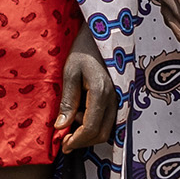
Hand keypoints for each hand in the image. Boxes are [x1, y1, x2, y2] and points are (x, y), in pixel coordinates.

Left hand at [52, 34, 119, 155]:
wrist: (102, 34)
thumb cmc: (83, 50)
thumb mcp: (70, 73)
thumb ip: (67, 101)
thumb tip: (60, 127)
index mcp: (101, 93)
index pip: (91, 128)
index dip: (77, 140)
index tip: (62, 144)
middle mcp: (115, 98)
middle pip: (102, 134)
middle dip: (82, 141)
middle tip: (64, 140)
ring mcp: (119, 98)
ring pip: (107, 129)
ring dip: (89, 133)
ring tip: (70, 123)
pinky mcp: (119, 97)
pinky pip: (109, 119)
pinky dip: (95, 125)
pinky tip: (81, 115)